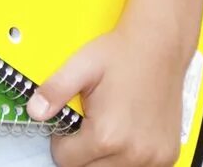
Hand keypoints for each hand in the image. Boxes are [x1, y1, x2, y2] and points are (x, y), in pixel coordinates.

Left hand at [29, 24, 188, 166]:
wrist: (158, 47)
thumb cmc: (122, 55)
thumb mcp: (80, 67)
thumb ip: (54, 91)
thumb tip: (35, 111)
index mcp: (108, 134)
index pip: (66, 160)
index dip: (61, 142)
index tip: (68, 126)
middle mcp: (134, 152)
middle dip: (82, 151)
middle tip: (88, 124)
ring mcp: (154, 158)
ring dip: (104, 157)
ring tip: (108, 126)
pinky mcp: (167, 156)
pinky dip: (127, 158)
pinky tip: (126, 135)